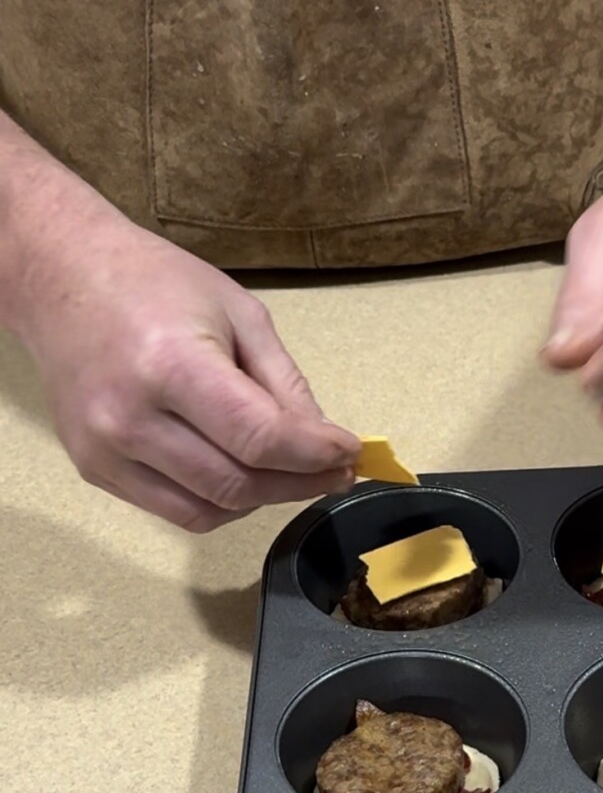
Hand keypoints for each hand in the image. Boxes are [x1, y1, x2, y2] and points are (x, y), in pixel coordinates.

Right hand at [16, 200, 359, 532]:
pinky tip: (240, 472)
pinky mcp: (94, 470)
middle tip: (334, 470)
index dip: (314, 455)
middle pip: (237, 484)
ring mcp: (106, 450)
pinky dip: (220, 502)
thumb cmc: (155, 284)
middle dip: (299, 483)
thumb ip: (284, 384)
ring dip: (262, 500)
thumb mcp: (239, 314)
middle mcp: (130, 417)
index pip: (259, 437)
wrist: (63, 280)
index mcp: (172, 364)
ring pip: (208, 512)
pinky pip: (174, 510)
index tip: (349, 452)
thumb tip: (326, 443)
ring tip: (290, 472)